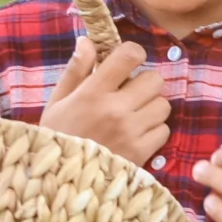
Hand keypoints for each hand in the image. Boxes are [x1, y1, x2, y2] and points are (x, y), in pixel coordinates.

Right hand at [39, 37, 167, 164]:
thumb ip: (76, 70)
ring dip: (152, 107)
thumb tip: (88, 41)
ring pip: (163, 105)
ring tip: (133, 115)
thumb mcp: (58, 101)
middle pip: (155, 80)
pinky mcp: (142, 152)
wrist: (61, 179)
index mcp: (93, 92)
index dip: (133, 53)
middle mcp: (116, 108)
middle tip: (130, 93)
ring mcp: (131, 131)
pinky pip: (164, 130)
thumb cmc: (57, 135)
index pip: (129, 56)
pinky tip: (136, 134)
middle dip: (145, 84)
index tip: (128, 61)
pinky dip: (154, 131)